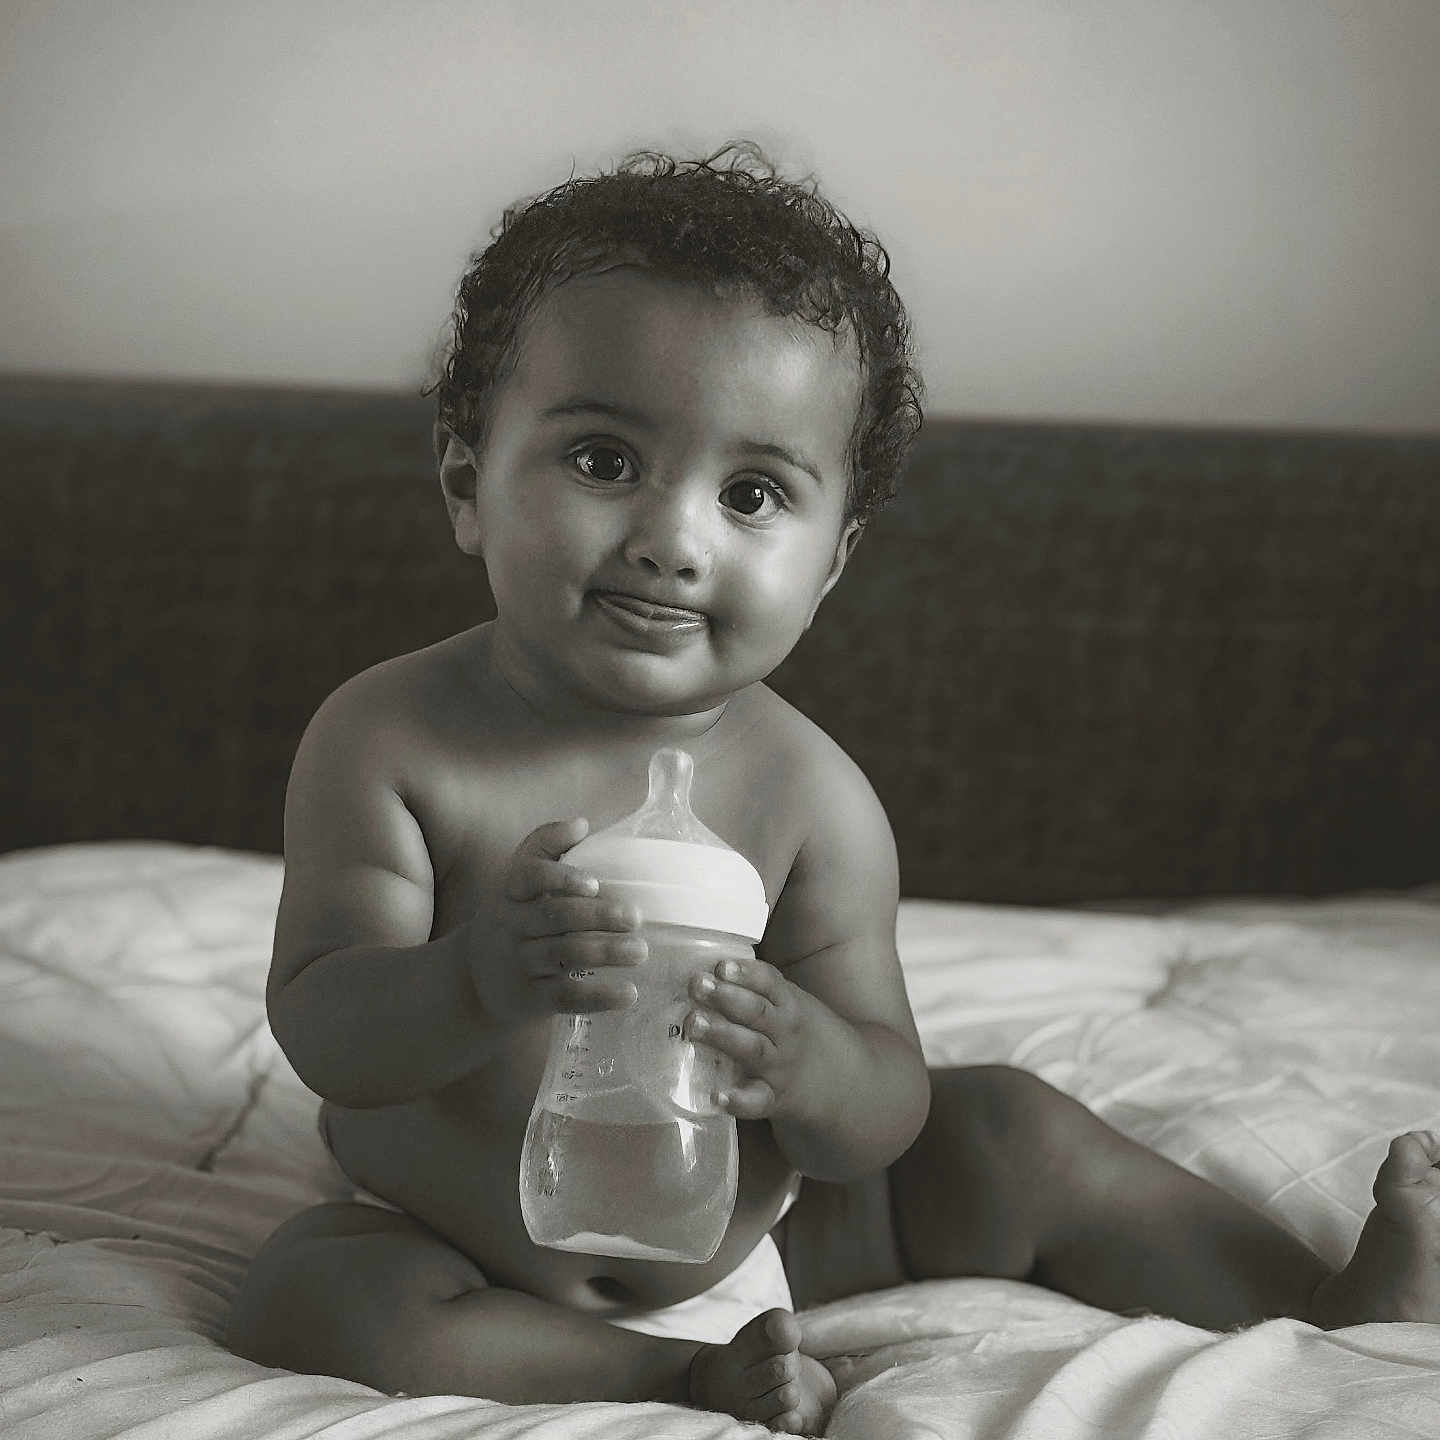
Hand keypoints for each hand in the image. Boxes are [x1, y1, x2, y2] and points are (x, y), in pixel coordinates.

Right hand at [477, 818, 646, 1020]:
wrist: (472, 983)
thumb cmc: (512, 923)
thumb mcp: (516, 885)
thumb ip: (545, 848)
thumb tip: (581, 823)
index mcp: (511, 894)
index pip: (528, 876)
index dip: (561, 878)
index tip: (594, 883)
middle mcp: (512, 927)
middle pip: (555, 917)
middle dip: (598, 916)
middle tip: (635, 917)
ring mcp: (519, 964)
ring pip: (564, 955)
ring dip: (606, 952)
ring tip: (641, 951)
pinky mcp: (530, 1000)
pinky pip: (566, 996)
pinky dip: (600, 996)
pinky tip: (629, 993)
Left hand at [685, 956, 813, 1119]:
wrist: (844, 1083)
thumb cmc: (798, 1035)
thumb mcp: (789, 1005)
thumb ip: (757, 990)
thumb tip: (707, 970)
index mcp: (788, 1004)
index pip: (769, 983)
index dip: (746, 973)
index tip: (721, 966)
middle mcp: (785, 1032)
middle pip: (757, 1012)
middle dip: (726, 997)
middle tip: (698, 985)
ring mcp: (779, 1065)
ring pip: (752, 1048)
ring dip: (723, 1035)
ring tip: (694, 1024)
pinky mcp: (773, 1098)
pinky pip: (757, 1101)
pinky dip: (739, 1100)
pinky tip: (718, 1097)